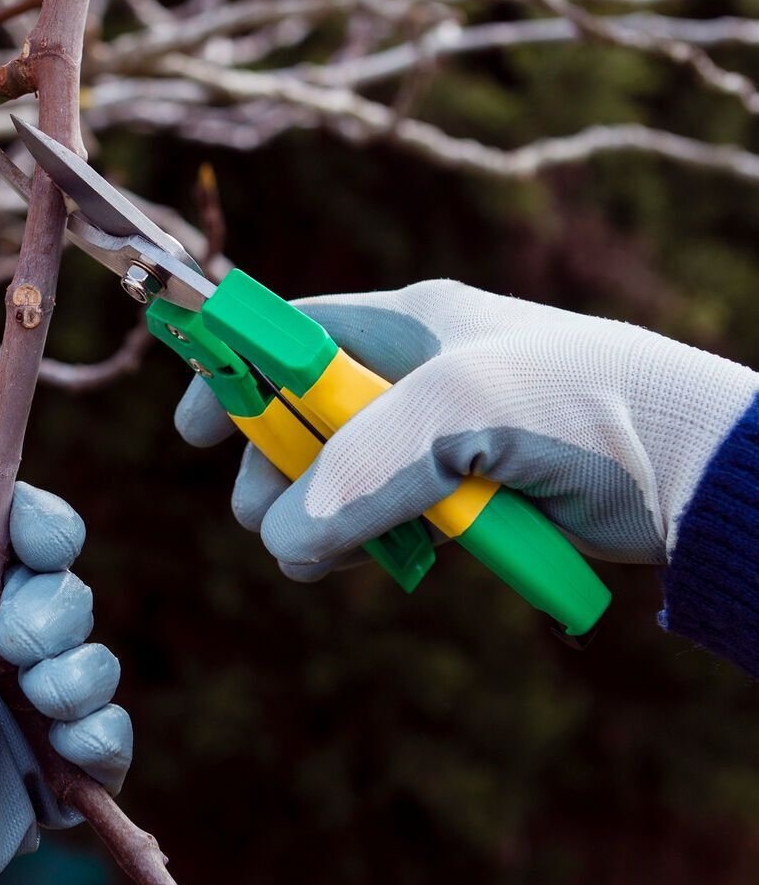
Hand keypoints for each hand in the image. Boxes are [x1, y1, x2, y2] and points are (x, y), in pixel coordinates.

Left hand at [0, 416, 129, 884]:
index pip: (15, 527)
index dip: (41, 526)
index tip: (35, 543)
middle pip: (63, 588)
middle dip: (56, 612)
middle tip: (15, 647)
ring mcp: (11, 711)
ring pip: (93, 658)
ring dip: (78, 676)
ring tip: (38, 709)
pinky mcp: (43, 775)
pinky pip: (106, 734)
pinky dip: (101, 737)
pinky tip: (69, 752)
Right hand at [176, 279, 756, 578]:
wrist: (691, 469)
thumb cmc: (578, 405)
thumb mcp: (456, 413)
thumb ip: (358, 467)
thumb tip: (282, 535)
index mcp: (408, 321)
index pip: (288, 333)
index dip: (232, 373)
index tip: (192, 432)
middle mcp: (420, 371)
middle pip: (303, 416)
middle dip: (270, 469)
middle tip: (261, 520)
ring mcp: (448, 434)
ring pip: (346, 479)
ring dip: (321, 520)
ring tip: (319, 562)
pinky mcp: (478, 491)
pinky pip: (398, 519)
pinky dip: (380, 544)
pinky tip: (389, 563)